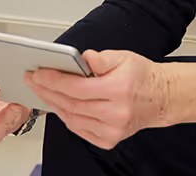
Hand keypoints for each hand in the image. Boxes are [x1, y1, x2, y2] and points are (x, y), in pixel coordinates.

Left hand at [25, 50, 172, 150]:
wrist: (162, 98)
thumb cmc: (142, 76)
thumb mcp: (122, 57)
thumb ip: (98, 58)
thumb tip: (78, 59)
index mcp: (118, 90)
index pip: (76, 87)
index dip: (53, 80)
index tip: (38, 73)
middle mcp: (115, 113)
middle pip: (70, 104)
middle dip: (47, 91)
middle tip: (33, 80)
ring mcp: (112, 130)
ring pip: (72, 119)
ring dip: (53, 105)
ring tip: (42, 91)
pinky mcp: (110, 139)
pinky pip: (80, 130)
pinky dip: (66, 117)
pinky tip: (58, 106)